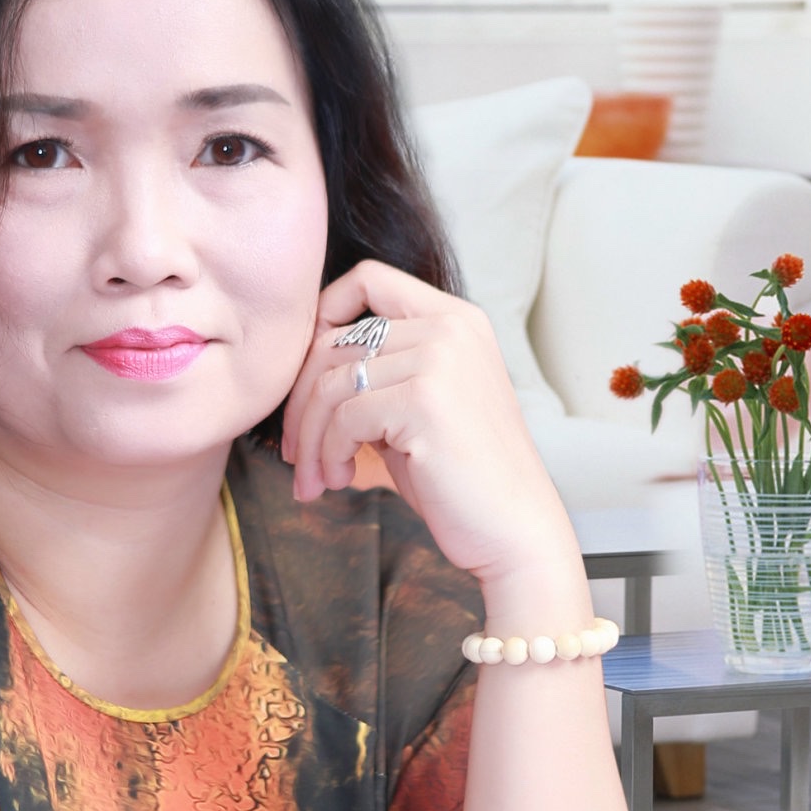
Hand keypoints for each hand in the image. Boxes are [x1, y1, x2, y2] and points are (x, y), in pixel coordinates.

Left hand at [280, 260, 573, 584]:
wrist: (515, 531)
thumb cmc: (460, 477)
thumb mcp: (416, 407)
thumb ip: (377, 374)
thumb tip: (302, 368)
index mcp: (455, 319)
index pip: (368, 280)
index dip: (321, 319)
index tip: (306, 380)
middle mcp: (450, 327)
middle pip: (335, 339)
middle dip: (300, 401)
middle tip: (295, 453)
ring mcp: (440, 359)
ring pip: (331, 382)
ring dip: (310, 438)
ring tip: (317, 477)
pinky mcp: (424, 400)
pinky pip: (344, 417)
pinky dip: (329, 453)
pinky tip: (342, 479)